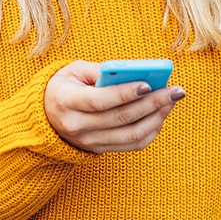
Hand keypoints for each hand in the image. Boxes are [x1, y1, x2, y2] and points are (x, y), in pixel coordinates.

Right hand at [44, 60, 185, 153]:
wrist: (46, 116)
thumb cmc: (64, 86)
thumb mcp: (73, 71)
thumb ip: (100, 70)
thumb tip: (133, 72)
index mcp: (66, 101)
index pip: (98, 101)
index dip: (124, 93)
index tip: (148, 84)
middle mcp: (76, 126)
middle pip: (120, 118)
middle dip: (151, 103)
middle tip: (174, 91)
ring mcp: (89, 141)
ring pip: (130, 135)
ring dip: (156, 118)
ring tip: (171, 101)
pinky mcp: (100, 149)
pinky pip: (131, 145)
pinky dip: (150, 131)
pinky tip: (160, 115)